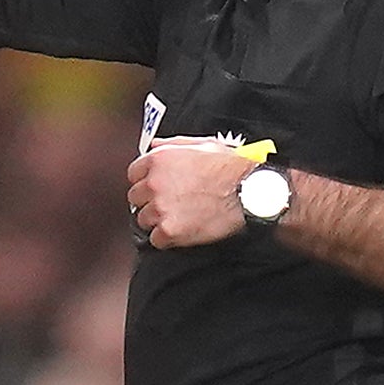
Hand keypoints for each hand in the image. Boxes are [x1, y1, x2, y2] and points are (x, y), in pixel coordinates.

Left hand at [126, 138, 254, 247]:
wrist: (249, 191)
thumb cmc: (231, 167)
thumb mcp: (202, 144)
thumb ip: (173, 144)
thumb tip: (154, 145)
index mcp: (159, 160)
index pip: (134, 174)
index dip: (146, 181)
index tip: (156, 188)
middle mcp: (154, 183)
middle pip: (136, 198)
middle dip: (150, 201)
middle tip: (170, 204)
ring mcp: (160, 207)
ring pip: (144, 220)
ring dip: (158, 221)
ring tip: (180, 217)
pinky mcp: (169, 230)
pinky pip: (156, 240)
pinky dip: (167, 239)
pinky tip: (183, 230)